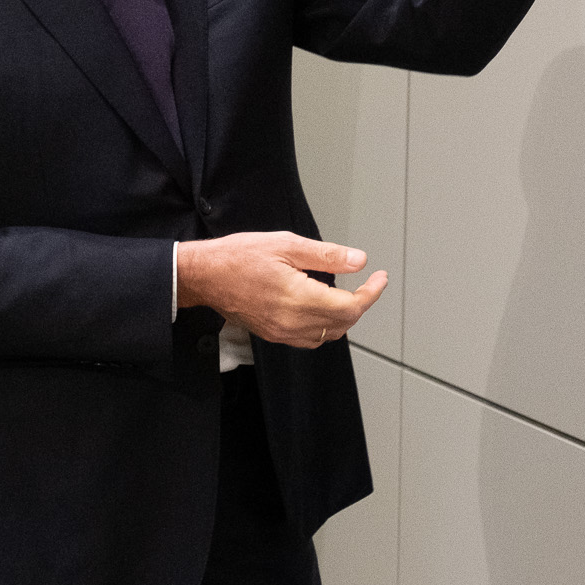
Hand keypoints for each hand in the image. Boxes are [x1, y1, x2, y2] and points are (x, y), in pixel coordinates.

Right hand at [175, 231, 386, 347]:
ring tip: (350, 294)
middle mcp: (292, 322)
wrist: (205, 276)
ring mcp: (282, 332)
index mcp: (298, 298)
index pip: (350, 307)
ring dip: (345, 318)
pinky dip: (325, 326)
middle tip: (368, 283)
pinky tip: (323, 307)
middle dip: (361, 303)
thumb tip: (358, 261)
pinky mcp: (273, 334)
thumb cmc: (239, 256)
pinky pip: (310, 339)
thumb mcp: (286, 244)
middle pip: (343, 323)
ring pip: (328, 335)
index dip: (371, 293)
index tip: (380, 278)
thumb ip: (327, 255)